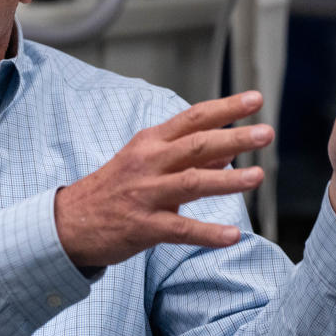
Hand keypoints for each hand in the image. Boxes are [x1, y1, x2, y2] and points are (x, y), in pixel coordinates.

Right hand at [54, 91, 273, 267]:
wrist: (69, 223)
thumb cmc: (113, 189)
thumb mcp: (146, 164)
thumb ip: (188, 158)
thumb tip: (229, 150)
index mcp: (150, 143)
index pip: (193, 118)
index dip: (225, 108)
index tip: (255, 99)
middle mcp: (148, 163)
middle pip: (196, 145)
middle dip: (234, 136)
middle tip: (266, 133)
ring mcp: (145, 194)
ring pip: (192, 182)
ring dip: (228, 180)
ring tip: (258, 176)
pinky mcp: (143, 226)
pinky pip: (181, 230)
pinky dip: (209, 233)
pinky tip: (233, 235)